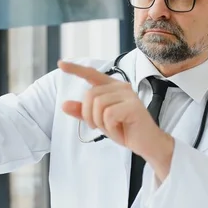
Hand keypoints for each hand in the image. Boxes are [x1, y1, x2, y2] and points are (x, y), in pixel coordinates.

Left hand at [58, 60, 174, 165]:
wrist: (147, 144)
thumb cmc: (125, 129)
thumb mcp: (100, 121)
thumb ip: (83, 112)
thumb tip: (64, 104)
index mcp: (112, 87)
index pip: (91, 74)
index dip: (76, 69)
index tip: (61, 64)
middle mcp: (121, 87)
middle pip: (90, 95)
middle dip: (89, 116)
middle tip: (100, 127)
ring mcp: (128, 95)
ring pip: (98, 105)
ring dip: (100, 123)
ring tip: (113, 129)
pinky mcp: (133, 106)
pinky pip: (108, 115)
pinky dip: (110, 127)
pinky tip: (120, 131)